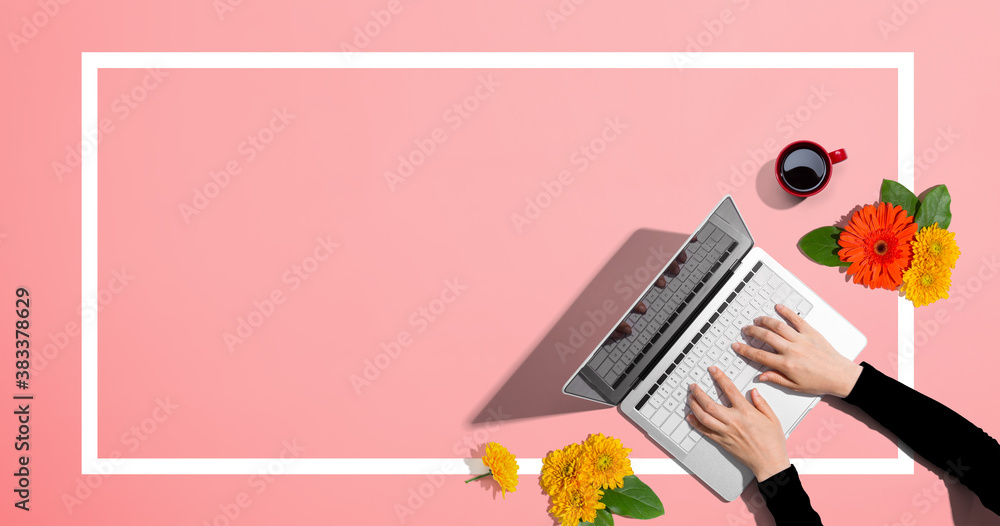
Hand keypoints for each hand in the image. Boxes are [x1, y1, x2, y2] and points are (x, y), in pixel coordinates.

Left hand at [687, 366, 789, 481]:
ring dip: (694, 406)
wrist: (769, 463)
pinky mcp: (722, 442)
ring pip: (704, 417)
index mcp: (746, 413)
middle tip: (693, 386)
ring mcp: (726, 432)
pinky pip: (705, 431)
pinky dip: (696, 424)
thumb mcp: (772, 418)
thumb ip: (762, 403)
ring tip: (690, 398)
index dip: (719, 377)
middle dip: (698, 393)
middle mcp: (733, 421)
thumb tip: (753, 392)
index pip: (729, 390)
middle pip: (709, 404)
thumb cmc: (772, 443)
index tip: (713, 370)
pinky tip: (690, 417)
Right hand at [735, 304, 862, 397]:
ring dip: (765, 321)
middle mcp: (792, 350)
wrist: (840, 376)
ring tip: (758, 319)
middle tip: (746, 330)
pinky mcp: (811, 332)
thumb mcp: (795, 386)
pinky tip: (779, 308)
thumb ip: (776, 379)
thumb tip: (761, 376)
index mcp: (786, 365)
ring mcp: (801, 339)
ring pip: (778, 326)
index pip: (759, 356)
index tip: (737, 346)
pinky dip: (786, 312)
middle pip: (765, 337)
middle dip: (752, 332)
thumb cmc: (820, 382)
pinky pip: (796, 319)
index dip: (745, 350)